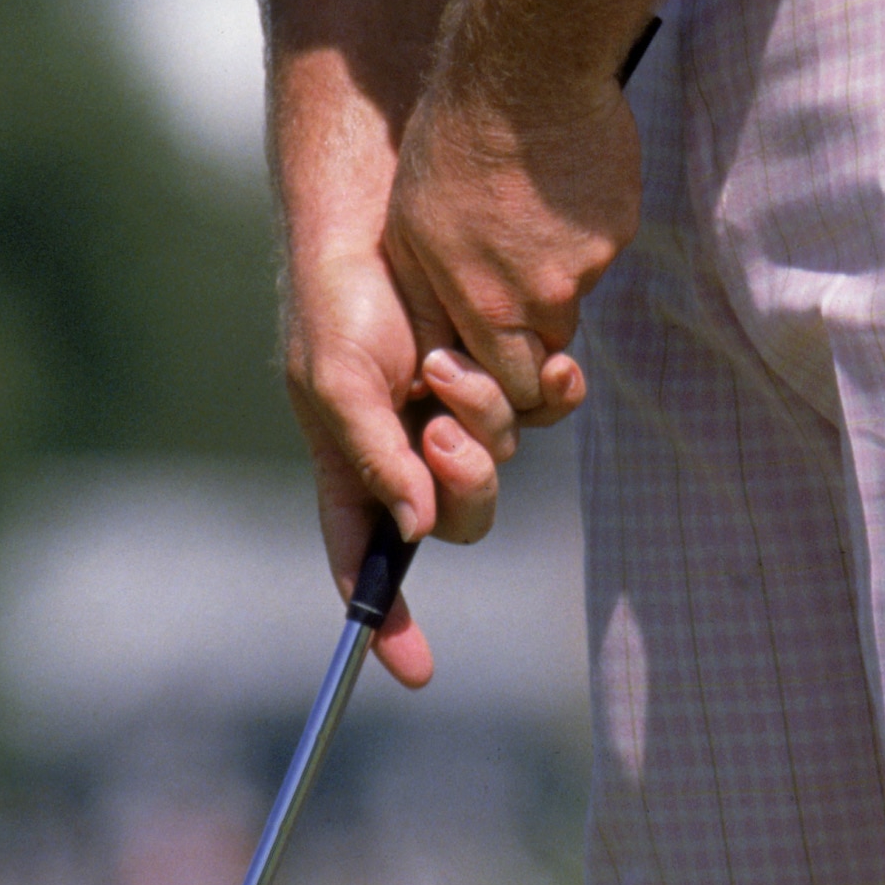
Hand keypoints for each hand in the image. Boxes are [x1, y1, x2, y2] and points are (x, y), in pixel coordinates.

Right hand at [285, 239, 522, 686]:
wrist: (387, 214)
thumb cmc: (339, 299)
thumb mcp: (336, 379)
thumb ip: (375, 455)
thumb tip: (417, 527)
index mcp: (360, 470)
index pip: (368, 564)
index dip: (389, 622)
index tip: (416, 670)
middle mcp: (415, 453)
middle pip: (461, 517)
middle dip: (461, 482)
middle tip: (445, 429)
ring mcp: (466, 413)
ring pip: (504, 460)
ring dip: (484, 416)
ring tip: (448, 359)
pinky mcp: (512, 372)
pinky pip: (547, 409)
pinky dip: (544, 390)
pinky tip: (536, 361)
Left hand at [384, 77, 641, 417]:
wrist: (521, 72)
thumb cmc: (449, 149)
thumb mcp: (409, 234)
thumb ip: (430, 303)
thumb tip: (440, 355)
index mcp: (487, 305)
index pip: (513, 385)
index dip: (506, 375)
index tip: (493, 348)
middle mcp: (543, 295)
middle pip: (552, 349)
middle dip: (535, 334)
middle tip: (509, 277)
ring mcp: (589, 262)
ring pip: (575, 291)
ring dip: (554, 267)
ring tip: (523, 207)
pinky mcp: (620, 227)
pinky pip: (600, 247)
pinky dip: (579, 226)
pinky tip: (556, 181)